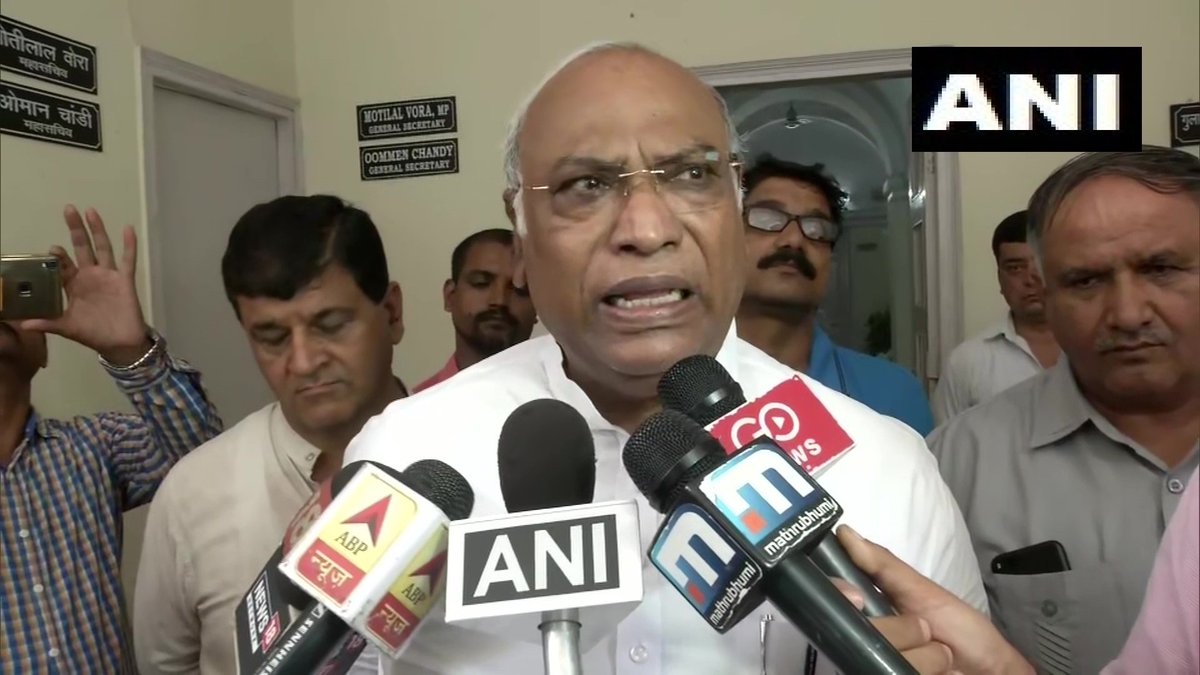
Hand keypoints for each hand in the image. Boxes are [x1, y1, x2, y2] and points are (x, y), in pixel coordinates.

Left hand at [19, 205, 150, 364]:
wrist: (119, 344)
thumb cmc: (93, 334)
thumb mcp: (66, 328)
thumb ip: (47, 322)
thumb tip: (22, 324)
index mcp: (74, 285)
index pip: (64, 265)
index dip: (59, 256)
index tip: (53, 249)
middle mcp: (90, 276)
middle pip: (82, 247)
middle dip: (75, 229)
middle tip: (69, 209)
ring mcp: (108, 276)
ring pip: (103, 248)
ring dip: (97, 230)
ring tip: (91, 211)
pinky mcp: (125, 280)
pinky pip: (127, 260)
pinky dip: (129, 245)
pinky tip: (128, 229)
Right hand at [835, 526, 1034, 674]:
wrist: (989, 670)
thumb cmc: (959, 628)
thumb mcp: (922, 591)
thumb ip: (884, 565)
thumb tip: (845, 531)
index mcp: (866, 614)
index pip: (836, 601)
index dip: (842, 596)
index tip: (857, 598)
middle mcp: (863, 641)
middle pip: (863, 632)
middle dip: (903, 632)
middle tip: (927, 633)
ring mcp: (875, 664)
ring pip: (881, 659)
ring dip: (922, 659)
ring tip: (938, 659)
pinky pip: (888, 673)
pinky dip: (922, 671)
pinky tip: (935, 673)